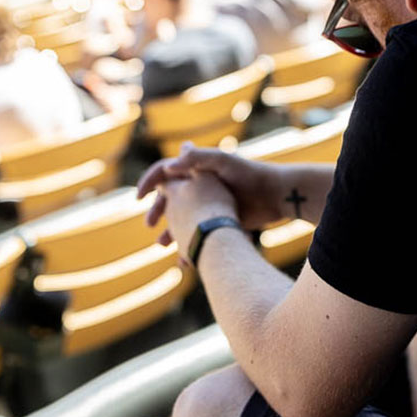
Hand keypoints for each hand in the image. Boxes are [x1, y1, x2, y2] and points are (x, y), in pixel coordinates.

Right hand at [140, 142, 287, 231]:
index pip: (164, 172)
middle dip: (157, 211)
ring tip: (162, 245)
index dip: (149, 183)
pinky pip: (197, 234)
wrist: (276, 195)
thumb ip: (196, 159)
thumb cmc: (250, 175)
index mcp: (196, 169)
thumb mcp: (223, 161)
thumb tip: (169, 166)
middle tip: (150, 225)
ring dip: (169, 232)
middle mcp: (199, 186)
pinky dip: (189, 245)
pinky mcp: (219, 221)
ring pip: (181, 220)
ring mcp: (209, 205)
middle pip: (168, 198)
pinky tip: (185, 258)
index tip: (139, 197)